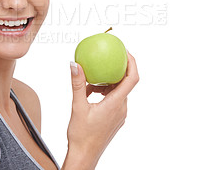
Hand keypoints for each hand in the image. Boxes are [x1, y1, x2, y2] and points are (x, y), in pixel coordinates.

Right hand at [64, 51, 138, 168]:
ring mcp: (119, 114)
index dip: (132, 62)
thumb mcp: (77, 106)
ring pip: (117, 91)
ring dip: (106, 82)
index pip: (132, 78)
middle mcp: (121, 108)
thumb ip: (78, 84)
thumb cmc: (81, 135)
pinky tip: (89, 93)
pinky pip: (113, 99)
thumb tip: (75, 64)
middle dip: (116, 69)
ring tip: (91, 80)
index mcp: (116, 103)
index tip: (125, 51)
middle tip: (106, 58)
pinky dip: (103, 92)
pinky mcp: (115, 118)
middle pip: (125, 83)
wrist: (85, 155)